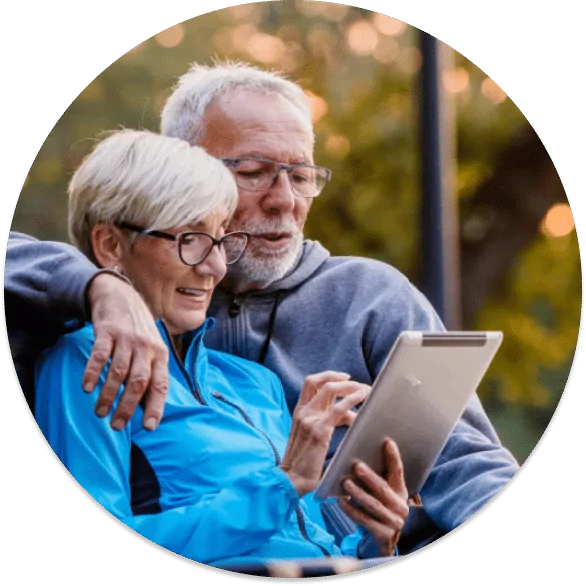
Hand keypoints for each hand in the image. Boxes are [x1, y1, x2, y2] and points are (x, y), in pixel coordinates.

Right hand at [84, 273, 168, 430]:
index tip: (150, 427)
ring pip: (119, 371)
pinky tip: (87, 388)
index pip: (161, 384)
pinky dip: (94, 372)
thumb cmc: (140, 331)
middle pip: (139, 381)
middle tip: (116, 425)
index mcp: (161, 354)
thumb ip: (152, 374)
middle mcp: (147, 347)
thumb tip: (150, 408)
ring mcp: (127, 338)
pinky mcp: (108, 331)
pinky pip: (100, 355)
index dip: (156, 406)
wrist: (122, 297)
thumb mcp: (153, 349)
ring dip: (108, 395)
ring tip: (100, 413)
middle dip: (128, 406)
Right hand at [280, 371, 369, 495]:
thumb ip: (324, 422)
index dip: (329, 376)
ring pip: (331, 390)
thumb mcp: (310, 436)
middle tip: (360, 385)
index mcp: (299, 411)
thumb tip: (347, 415)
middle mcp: (303, 411)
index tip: (345, 378)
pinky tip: (363, 398)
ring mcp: (309, 419)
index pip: (311, 383)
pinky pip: (338, 408)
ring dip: (351, 387)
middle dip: (343, 379)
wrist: (292, 480)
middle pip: (322, 382)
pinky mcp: (319, 430)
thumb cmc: (304, 462)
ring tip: (366, 391)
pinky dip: (352, 399)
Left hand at [338, 438, 408, 555]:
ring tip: (345, 482)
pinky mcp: (383, 534)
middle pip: (383, 489)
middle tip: (357, 466)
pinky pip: (365, 520)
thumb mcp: (384, 492)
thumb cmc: (380, 506)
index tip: (387, 442)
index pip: (398, 472)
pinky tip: (341, 501)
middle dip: (370, 477)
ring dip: (358, 493)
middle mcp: (400, 507)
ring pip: (373, 505)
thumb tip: (360, 455)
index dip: (393, 457)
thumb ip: (379, 476)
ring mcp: (394, 522)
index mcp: (401, 492)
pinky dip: (351, 510)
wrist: (386, 538)